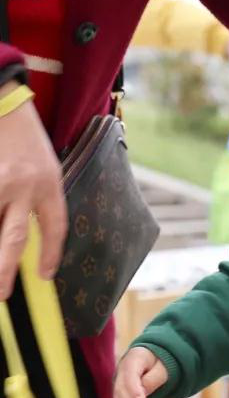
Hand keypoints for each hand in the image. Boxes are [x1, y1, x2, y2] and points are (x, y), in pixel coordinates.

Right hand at [0, 82, 65, 299]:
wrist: (2, 102)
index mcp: (47, 183)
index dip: (51, 254)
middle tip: (2, 295)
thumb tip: (31, 234)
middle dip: (5, 271)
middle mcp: (21, 186)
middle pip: (12, 239)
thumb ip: (40, 196)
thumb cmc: (24, 136)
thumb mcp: (46, 165)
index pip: (54, 227)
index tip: (46, 276)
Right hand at [114, 346, 168, 397]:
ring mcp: (118, 381)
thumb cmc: (158, 362)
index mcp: (134, 359)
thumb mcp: (162, 367)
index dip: (133, 390)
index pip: (130, 375)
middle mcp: (121, 370)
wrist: (150, 359)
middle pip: (121, 390)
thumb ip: (153, 379)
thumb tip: (143, 393)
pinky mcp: (118, 392)